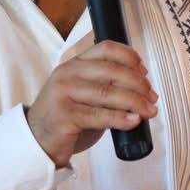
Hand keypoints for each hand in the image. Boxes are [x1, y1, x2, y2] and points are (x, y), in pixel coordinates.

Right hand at [25, 40, 157, 167]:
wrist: (37, 141)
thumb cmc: (66, 118)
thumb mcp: (86, 95)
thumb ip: (108, 87)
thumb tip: (144, 89)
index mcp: (74, 64)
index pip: (107, 49)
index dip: (131, 58)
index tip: (145, 72)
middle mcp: (67, 74)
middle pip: (113, 70)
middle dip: (139, 84)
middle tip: (152, 97)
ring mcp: (63, 94)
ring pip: (109, 93)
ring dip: (135, 102)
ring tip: (149, 111)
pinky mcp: (64, 116)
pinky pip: (100, 115)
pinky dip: (121, 118)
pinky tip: (133, 121)